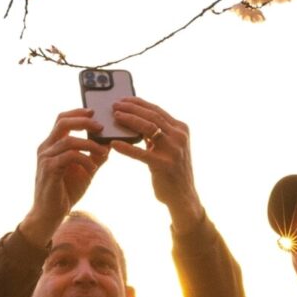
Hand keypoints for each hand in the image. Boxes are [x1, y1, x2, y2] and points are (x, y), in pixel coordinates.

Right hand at [18, 108, 108, 244]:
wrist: (50, 214)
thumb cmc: (65, 191)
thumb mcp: (84, 170)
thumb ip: (94, 156)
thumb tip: (109, 144)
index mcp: (52, 145)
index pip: (62, 120)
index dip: (77, 112)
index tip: (94, 111)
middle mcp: (46, 148)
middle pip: (63, 122)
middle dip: (83, 121)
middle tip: (100, 126)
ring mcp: (45, 158)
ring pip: (69, 140)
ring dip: (90, 144)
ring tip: (103, 152)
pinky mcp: (49, 169)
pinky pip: (70, 156)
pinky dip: (85, 159)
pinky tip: (92, 168)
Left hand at [108, 97, 204, 229]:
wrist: (183, 197)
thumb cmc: (171, 170)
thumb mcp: (169, 147)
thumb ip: (156, 133)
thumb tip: (134, 118)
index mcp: (181, 128)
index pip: (156, 110)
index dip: (138, 103)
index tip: (123, 99)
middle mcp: (179, 136)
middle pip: (151, 116)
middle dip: (131, 108)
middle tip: (114, 106)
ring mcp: (174, 150)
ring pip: (148, 128)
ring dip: (129, 120)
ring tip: (114, 118)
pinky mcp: (164, 165)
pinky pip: (141, 153)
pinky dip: (126, 147)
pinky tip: (113, 144)